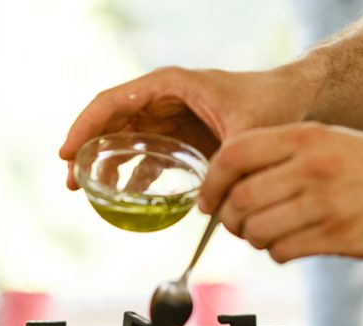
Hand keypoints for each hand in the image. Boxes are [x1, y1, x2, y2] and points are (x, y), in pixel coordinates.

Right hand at [59, 66, 316, 189]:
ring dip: (106, 166)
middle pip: (111, 122)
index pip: (113, 101)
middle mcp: (163, 98)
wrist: (295, 102)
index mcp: (169, 84)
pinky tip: (125, 199)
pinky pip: (146, 155)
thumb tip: (210, 204)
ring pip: (124, 139)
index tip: (67, 154)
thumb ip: (228, 165)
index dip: (85, 127)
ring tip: (90, 195)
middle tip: (72, 184)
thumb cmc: (271, 103)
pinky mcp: (179, 137)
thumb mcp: (248, 131)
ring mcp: (169, 117)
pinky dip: (132, 175)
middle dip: (87, 151)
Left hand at [199, 123, 362, 261]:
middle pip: (239, 199)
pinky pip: (283, 251)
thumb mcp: (326, 140)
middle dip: (229, 220)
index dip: (210, 183)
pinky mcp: (338, 235)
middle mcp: (311, 166)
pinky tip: (291, 245)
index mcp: (304, 137)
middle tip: (237, 226)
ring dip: (253, 239)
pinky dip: (277, 253)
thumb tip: (228, 187)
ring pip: (257, 230)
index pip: (232, 156)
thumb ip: (279, 157)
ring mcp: (325, 202)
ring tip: (267, 235)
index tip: (207, 201)